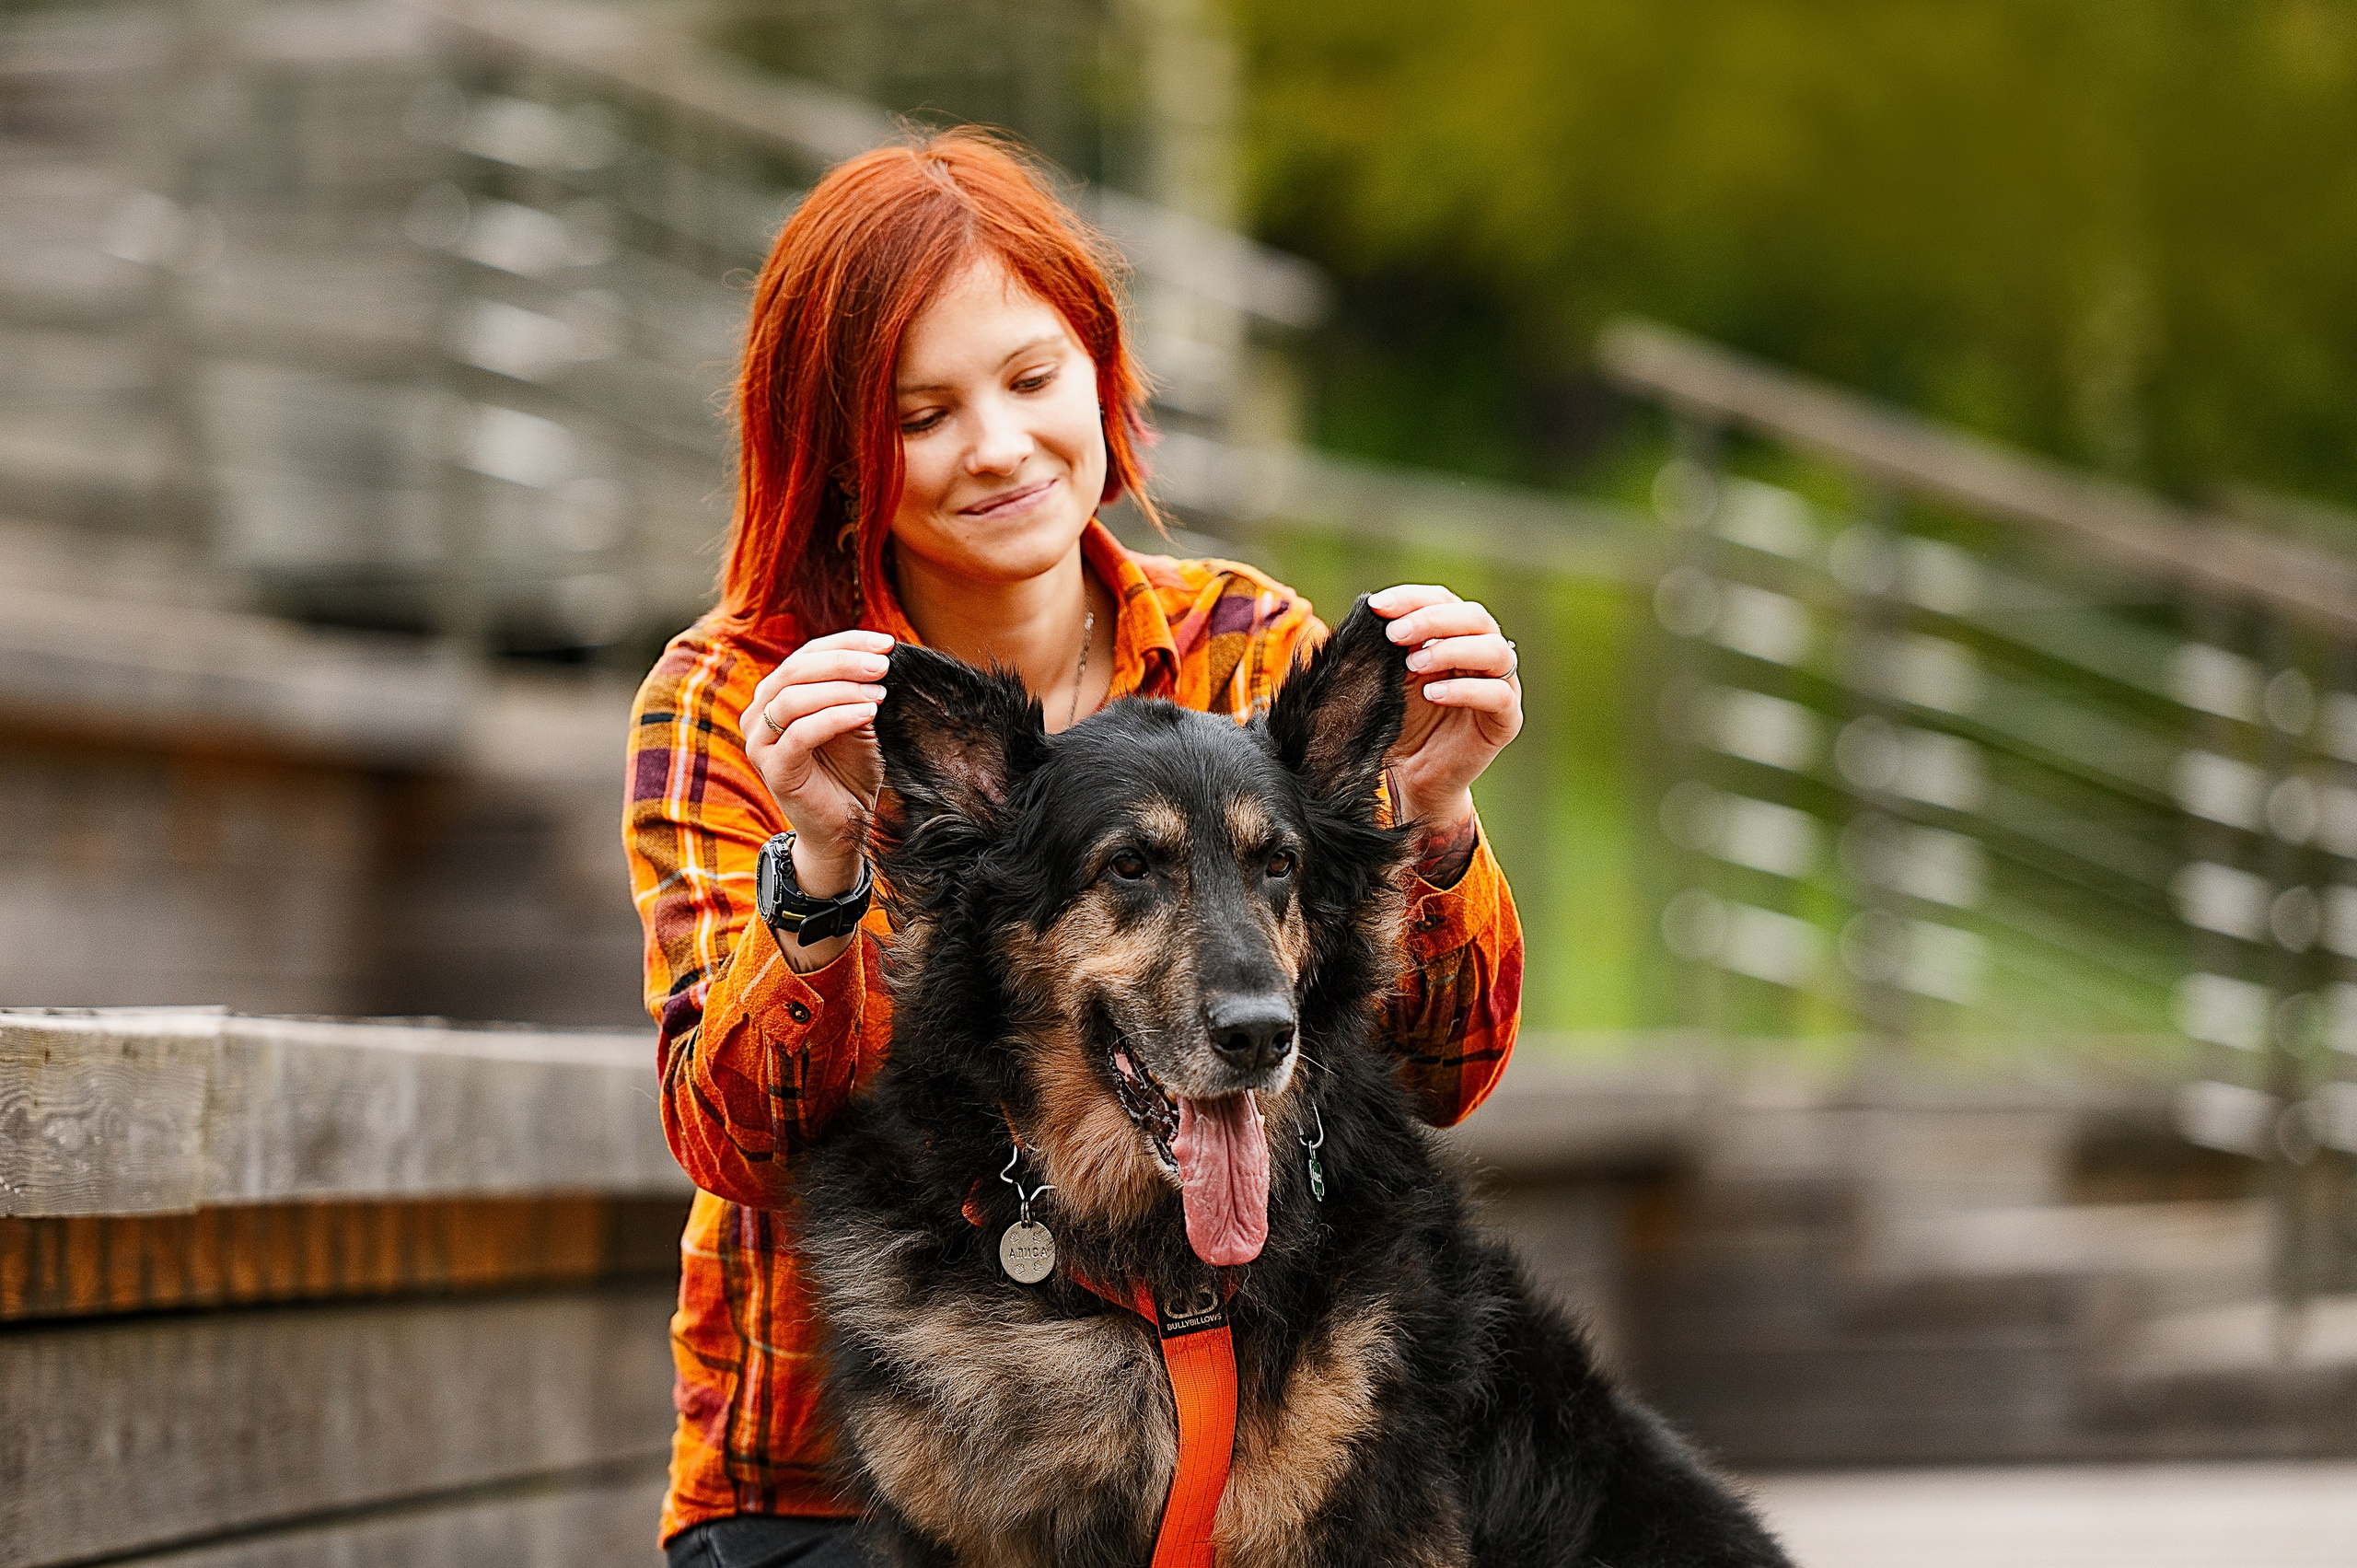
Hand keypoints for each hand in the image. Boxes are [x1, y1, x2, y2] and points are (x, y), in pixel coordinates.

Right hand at [741, 629, 892, 905]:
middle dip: (844, 662)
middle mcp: (759, 714)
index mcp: (776, 695)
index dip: (847, 643)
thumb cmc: (850, 771)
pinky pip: (800, 733)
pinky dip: (836, 717)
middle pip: (796, 670)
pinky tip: (867, 713)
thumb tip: (879, 655)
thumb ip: (856, 689)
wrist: (845, 826)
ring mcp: (760, 743)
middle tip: (883, 664)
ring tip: (879, 691)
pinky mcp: (772, 769)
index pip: (807, 654)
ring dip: (841, 688)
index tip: (887, 642)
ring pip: (793, 698)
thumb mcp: (857, 720)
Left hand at [1366, 585, 1521, 836]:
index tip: (1377, 606)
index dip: (1412, 598)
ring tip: (1413, 664)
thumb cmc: (1404, 724)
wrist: (1416, 778)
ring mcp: (1502, 685)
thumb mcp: (1392, 680)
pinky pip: (1497, 695)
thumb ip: (1392, 649)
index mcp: (1458, 636)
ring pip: (1493, 649)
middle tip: (1395, 634)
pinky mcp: (1507, 719)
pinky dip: (1464, 690)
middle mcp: (1485, 654)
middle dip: (1431, 619)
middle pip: (1474, 617)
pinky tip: (1432, 694)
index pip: (1443, 600)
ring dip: (1450, 649)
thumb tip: (1375, 613)